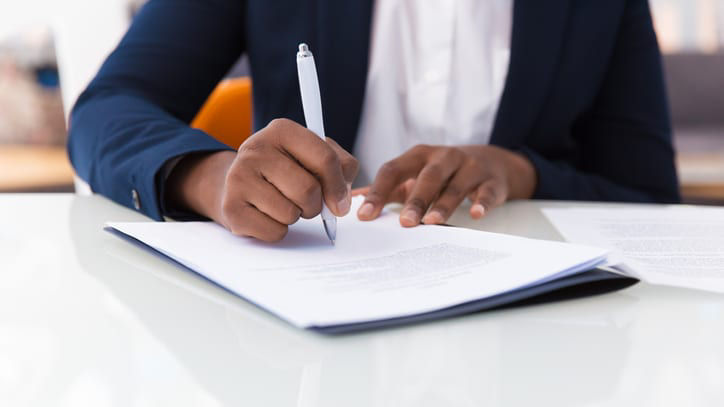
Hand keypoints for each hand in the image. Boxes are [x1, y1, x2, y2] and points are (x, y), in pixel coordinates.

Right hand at [167, 118, 357, 240]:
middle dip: (315, 205)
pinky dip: (278, 230)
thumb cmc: (286, 170)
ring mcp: (239, 176)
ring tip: (283, 203)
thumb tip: (341, 201)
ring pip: (290, 213)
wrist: (241, 183)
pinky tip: (268, 214)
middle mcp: (256, 148)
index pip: (325, 159)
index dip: (338, 186)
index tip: (339, 202)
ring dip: (295, 216)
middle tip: (306, 202)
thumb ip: (341, 169)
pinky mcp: (231, 206)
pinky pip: (274, 231)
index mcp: (282, 130)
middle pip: (308, 190)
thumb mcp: (315, 156)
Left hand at [356, 144, 535, 225]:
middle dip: (416, 200)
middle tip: (405, 223)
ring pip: (456, 186)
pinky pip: (488, 192)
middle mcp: (444, 157)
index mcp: (419, 156)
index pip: (393, 170)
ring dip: (444, 204)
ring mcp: (470, 167)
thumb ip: (388, 188)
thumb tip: (352, 201)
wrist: (492, 162)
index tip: (365, 215)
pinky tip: (476, 214)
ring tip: (433, 223)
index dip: (378, 192)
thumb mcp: (415, 174)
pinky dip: (482, 202)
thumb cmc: (443, 173)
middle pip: (428, 177)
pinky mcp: (492, 181)